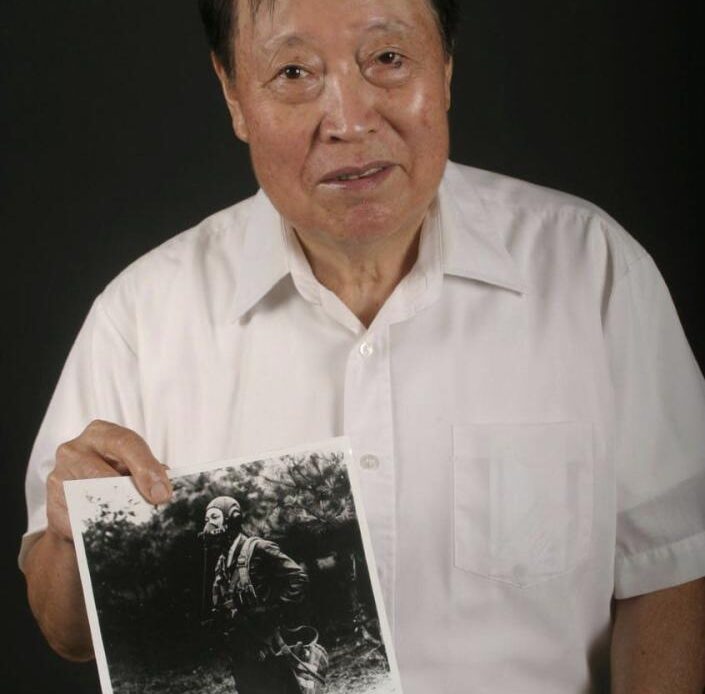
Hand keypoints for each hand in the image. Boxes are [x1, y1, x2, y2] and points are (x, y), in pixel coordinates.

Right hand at [47, 419, 171, 542]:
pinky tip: (114, 528)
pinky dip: (102, 526)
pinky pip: (81, 520)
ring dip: (118, 512)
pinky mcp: (52, 505)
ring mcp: (59, 477)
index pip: (127, 443)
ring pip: (93, 499)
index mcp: (100, 433)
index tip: (162, 493)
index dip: (147, 468)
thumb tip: (161, 487)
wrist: (79, 503)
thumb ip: (148, 470)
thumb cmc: (113, 476)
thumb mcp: (132, 465)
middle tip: (152, 509)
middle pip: (107, 474)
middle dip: (134, 494)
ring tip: (134, 519)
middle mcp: (75, 450)